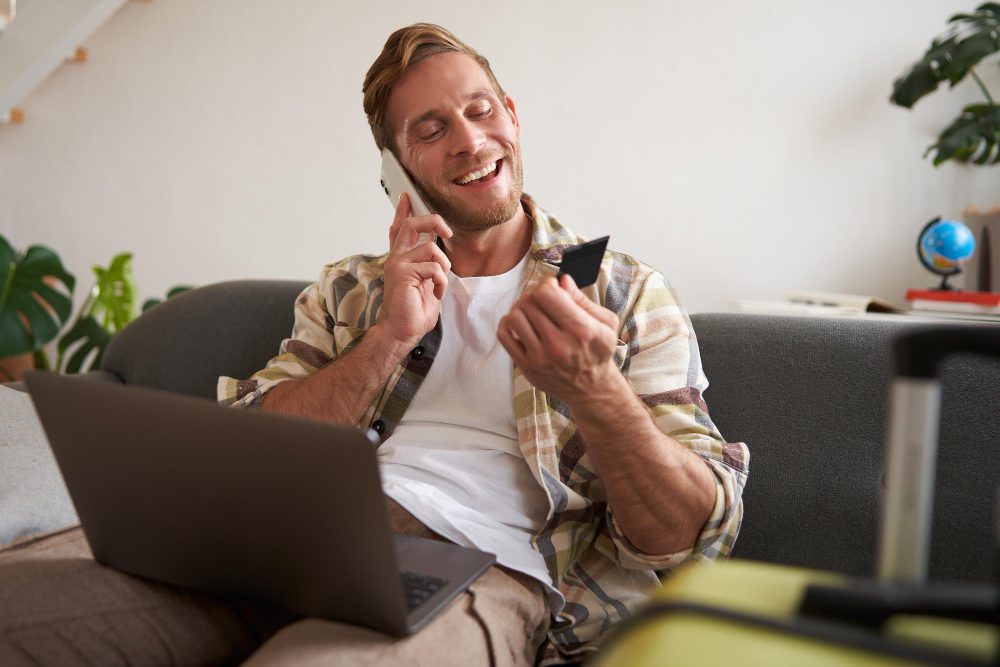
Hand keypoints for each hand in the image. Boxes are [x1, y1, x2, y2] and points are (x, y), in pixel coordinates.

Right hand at [379, 193, 452, 349]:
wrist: (402, 331)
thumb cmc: (413, 311)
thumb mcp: (425, 283)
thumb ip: (427, 265)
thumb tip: (437, 249)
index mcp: (401, 259)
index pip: (400, 229)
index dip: (403, 212)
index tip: (407, 197)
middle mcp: (396, 258)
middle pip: (413, 224)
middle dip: (433, 221)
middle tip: (447, 230)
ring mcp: (397, 264)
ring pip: (431, 248)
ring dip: (443, 268)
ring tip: (438, 285)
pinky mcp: (403, 273)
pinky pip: (433, 267)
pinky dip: (441, 282)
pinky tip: (436, 294)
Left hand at [497, 274, 619, 402]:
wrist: (590, 388)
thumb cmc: (598, 351)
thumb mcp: (606, 323)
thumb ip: (582, 300)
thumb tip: (562, 280)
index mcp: (581, 330)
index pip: (545, 293)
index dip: (546, 282)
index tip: (552, 286)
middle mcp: (558, 345)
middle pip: (528, 302)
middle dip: (534, 293)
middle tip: (542, 298)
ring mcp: (540, 358)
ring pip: (514, 316)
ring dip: (521, 308)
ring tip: (533, 311)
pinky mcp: (526, 366)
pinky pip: (504, 335)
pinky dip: (508, 323)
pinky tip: (522, 323)